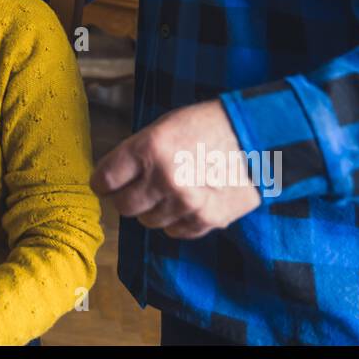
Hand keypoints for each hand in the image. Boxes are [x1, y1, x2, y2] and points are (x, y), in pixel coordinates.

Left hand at [91, 99, 261, 237]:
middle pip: (123, 206)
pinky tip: (187, 201)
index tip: (104, 184)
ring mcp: (186, 203)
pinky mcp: (206, 220)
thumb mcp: (164, 127)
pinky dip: (175, 220)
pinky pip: (174, 231)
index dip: (102, 183)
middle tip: (135, 188)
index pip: (105, 180)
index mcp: (149, 148)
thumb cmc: (206, 127)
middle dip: (125, 197)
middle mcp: (165, 178)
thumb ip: (136, 154)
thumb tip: (110, 180)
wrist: (257, 138)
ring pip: (148, 221)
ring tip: (169, 189)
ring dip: (152, 208)